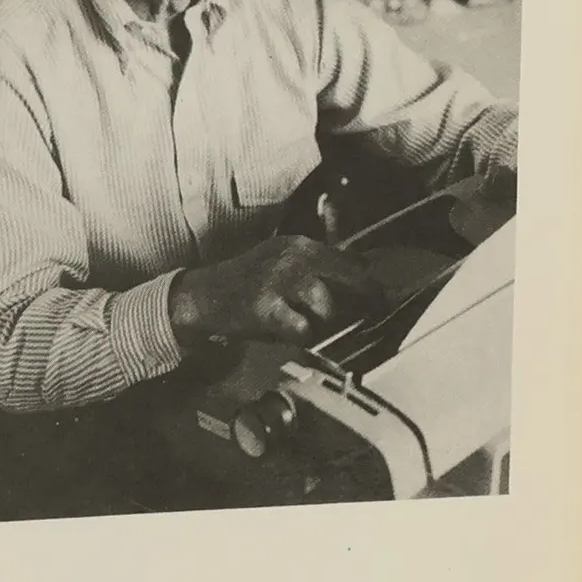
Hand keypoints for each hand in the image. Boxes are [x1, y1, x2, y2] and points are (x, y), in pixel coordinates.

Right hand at [169, 235, 376, 345]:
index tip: (379, 300)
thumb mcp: (282, 260)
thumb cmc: (247, 283)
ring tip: (298, 321)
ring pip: (328, 308)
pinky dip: (297, 336)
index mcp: (301, 245)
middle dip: (359, 303)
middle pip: (351, 281)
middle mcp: (294, 257)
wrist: (203, 297)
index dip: (370, 285)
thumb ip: (319, 264)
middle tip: (356, 316)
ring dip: (319, 322)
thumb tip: (364, 273)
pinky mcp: (266, 307)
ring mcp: (279, 280)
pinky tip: (282, 330)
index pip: (354, 262)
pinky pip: (303, 330)